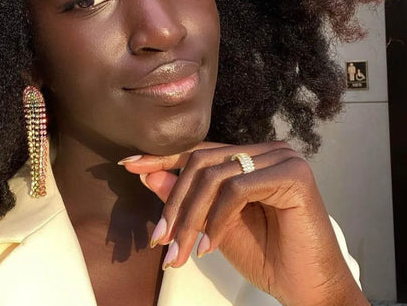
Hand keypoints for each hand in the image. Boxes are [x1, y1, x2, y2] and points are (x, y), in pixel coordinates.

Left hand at [119, 142, 368, 305]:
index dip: (162, 158)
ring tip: (178, 252)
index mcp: (249, 156)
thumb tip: (148, 174)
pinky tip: (209, 247)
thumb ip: (185, 197)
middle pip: (201, 161)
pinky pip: (237, 189)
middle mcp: (266, 150)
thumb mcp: (211, 225)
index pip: (198, 151)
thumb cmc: (264, 256)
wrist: (308, 289)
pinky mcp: (294, 173)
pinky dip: (216, 219)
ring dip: (190, 217)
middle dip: (174, 202)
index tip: (129, 166)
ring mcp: (282, 157)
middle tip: (159, 239)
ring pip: (215, 175)